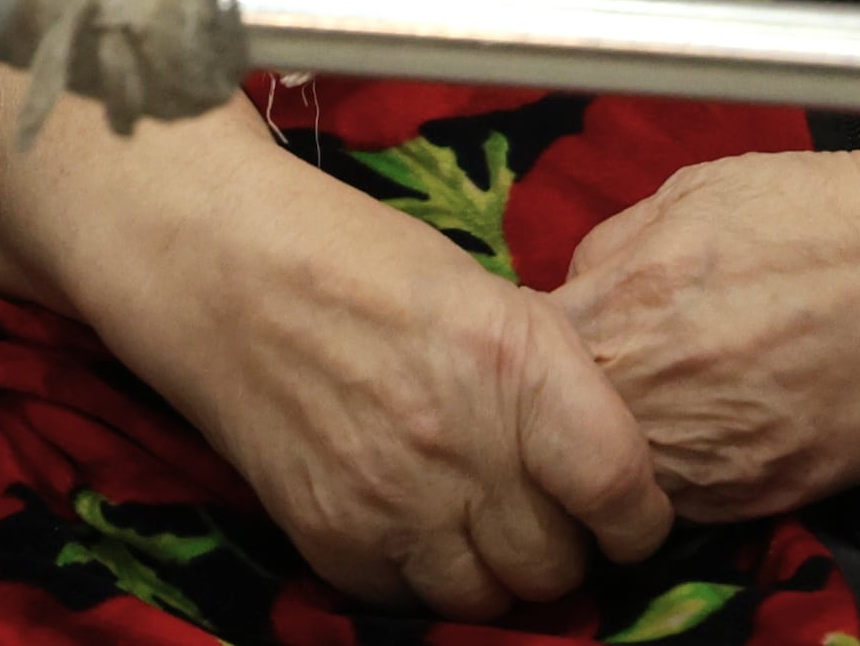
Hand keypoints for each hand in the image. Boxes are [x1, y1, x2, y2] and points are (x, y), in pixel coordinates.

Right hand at [0, 65, 668, 617]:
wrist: (221, 266)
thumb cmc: (357, 260)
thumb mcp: (478, 292)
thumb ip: (542, 380)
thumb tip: (600, 460)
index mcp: (516, 361)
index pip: (620, 490)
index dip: (637, 517)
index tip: (626, 515)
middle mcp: (461, 441)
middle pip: (555, 565)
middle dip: (560, 548)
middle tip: (538, 512)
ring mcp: (392, 499)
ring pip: (487, 599)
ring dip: (491, 571)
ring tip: (471, 519)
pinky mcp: (332, 536)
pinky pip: (407, 597)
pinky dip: (418, 573)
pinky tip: (406, 517)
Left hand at [544, 140, 859, 520]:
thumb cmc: (825, 214)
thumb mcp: (692, 192)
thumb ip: (611, 249)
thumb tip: (568, 290)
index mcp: (631, 301)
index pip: (525, 358)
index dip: (531, 348)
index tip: (549, 337)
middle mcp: (664, 389)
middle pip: (559, 431)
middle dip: (564, 404)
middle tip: (599, 372)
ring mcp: (718, 454)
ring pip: (618, 481)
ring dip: (620, 447)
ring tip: (660, 395)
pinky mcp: (770, 495)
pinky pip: (688, 505)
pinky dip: (681, 475)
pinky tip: (708, 424)